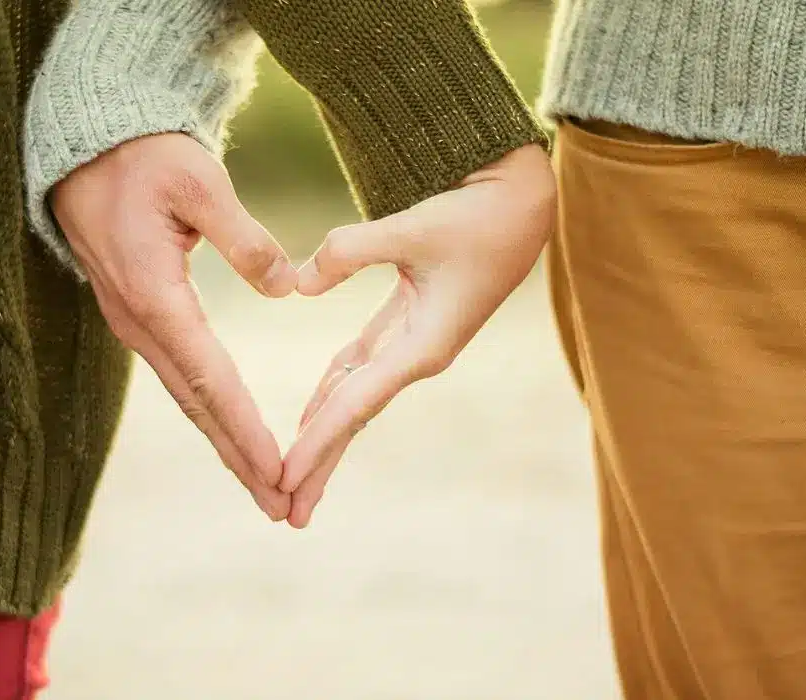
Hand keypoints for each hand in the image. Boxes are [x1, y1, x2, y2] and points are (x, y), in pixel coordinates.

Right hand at [51, 133, 297, 520]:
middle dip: (239, 459)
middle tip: (280, 506)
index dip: (245, 428)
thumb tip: (286, 287)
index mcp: (155, 294)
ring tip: (264, 485)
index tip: (278, 470)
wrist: (85, 146)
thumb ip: (244, 237)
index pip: (209, 377)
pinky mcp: (138, 315)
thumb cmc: (143, 157)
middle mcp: (139, 321)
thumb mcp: (198, 181)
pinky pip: (178, 375)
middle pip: (197, 405)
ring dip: (225, 443)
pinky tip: (230, 432)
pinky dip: (209, 411)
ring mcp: (134, 323)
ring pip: (186, 397)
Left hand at [281, 144, 555, 527]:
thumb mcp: (413, 227)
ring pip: (355, 398)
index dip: (316, 443)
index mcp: (423, 347)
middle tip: (284, 512)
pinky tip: (310, 413)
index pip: (355, 405)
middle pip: (354, 419)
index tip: (282, 479)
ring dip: (323, 436)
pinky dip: (333, 391)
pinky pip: (361, 368)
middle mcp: (417, 356)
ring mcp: (413, 344)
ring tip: (291, 478)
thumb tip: (297, 284)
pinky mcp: (408, 324)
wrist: (523, 204)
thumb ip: (350, 252)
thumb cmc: (477, 216)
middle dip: (319, 465)